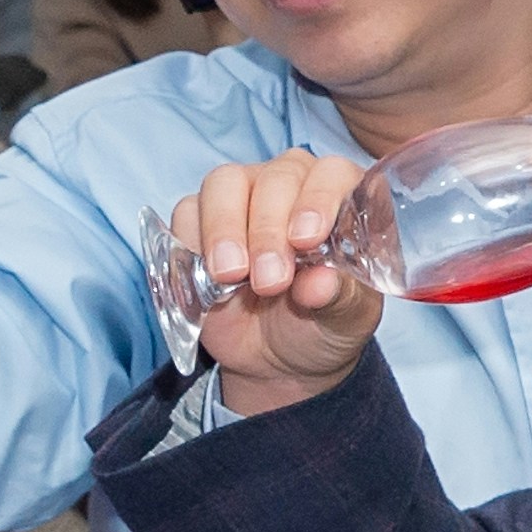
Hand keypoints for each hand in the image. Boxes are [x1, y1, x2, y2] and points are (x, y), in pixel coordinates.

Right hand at [165, 151, 384, 416]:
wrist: (275, 357)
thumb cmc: (321, 321)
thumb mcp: (344, 319)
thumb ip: (340, 297)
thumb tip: (320, 283)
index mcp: (340, 196)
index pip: (332, 174)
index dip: (318, 200)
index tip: (306, 241)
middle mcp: (291, 184)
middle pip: (276, 179)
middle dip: (269, 231)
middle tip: (270, 281)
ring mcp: (241, 194)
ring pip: (225, 184)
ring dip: (225, 230)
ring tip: (231, 276)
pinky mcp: (198, 218)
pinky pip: (187, 213)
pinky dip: (192, 243)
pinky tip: (208, 278)